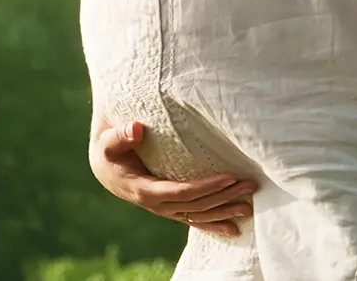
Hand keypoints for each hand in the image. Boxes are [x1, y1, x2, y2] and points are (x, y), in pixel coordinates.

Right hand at [89, 118, 255, 237]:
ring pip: (199, 215)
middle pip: (196, 205)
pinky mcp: (171, 210)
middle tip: (250, 185)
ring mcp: (166, 210)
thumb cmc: (110, 151)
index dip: (206, 187)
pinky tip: (233, 228)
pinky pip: (194, 220)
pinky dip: (214, 224)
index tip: (229, 177)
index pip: (182, 192)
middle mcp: (158, 205)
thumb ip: (120, 135)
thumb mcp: (109, 141)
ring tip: (249, 207)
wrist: (106, 170)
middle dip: (224, 196)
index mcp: (145, 190)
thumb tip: (134, 128)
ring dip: (224, 211)